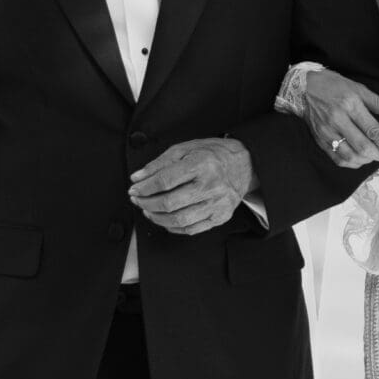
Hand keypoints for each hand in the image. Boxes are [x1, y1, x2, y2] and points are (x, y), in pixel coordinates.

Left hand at [131, 137, 253, 234]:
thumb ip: (159, 163)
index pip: (165, 181)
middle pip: (170, 203)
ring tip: (148, 210)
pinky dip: (173, 227)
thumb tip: (138, 178)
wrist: (244, 164)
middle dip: (147, 203)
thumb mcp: (185, 149)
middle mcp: (211, 186)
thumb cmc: (213, 155)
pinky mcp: (220, 216)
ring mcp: (217, 204)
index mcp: (202, 164)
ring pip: (179, 219)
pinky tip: (165, 219)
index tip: (134, 189)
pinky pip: (191, 229)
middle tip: (138, 200)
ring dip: (157, 217)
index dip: (145, 188)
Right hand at [298, 67, 378, 167]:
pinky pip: (337, 159)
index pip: (374, 131)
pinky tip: (358, 158)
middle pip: (363, 147)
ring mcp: (327, 131)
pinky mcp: (319, 139)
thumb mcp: (358, 88)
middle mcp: (338, 119)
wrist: (301, 87)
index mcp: (350, 105)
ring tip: (373, 155)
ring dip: (366, 160)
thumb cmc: (332, 85)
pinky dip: (351, 163)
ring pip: (350, 156)